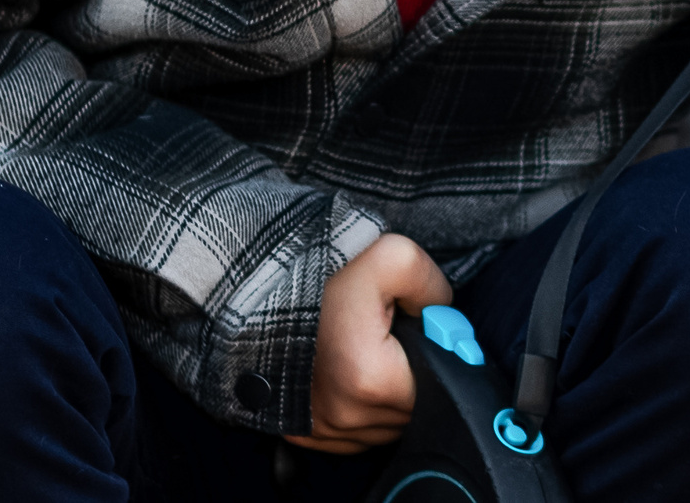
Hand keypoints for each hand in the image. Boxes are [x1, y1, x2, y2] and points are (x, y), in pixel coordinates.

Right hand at [286, 232, 449, 453]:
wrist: (247, 291)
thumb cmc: (316, 276)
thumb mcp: (388, 256)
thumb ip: (432, 285)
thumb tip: (443, 312)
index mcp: (370, 383)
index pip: (440, 383)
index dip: (436, 350)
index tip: (419, 326)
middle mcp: (343, 419)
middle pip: (413, 407)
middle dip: (412, 371)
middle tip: (389, 331)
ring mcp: (320, 431)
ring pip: (385, 422)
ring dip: (386, 390)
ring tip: (363, 345)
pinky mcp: (302, 434)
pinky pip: (354, 431)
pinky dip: (359, 403)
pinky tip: (346, 366)